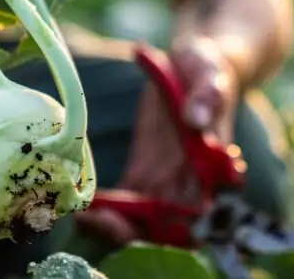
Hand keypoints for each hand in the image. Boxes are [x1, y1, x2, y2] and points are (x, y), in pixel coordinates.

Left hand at [75, 35, 238, 244]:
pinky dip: (104, 210)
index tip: (140, 219)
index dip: (173, 228)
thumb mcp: (209, 72)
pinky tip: (79, 204)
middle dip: (130, 231)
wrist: (191, 62)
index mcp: (213, 167)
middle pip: (164, 227)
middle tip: (93, 221)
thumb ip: (207, 95)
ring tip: (80, 217)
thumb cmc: (206, 67)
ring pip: (141, 220)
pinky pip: (125, 202)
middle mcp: (190, 183)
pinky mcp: (144, 172)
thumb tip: (197, 121)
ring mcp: (166, 181)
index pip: (199, 214)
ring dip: (112, 225)